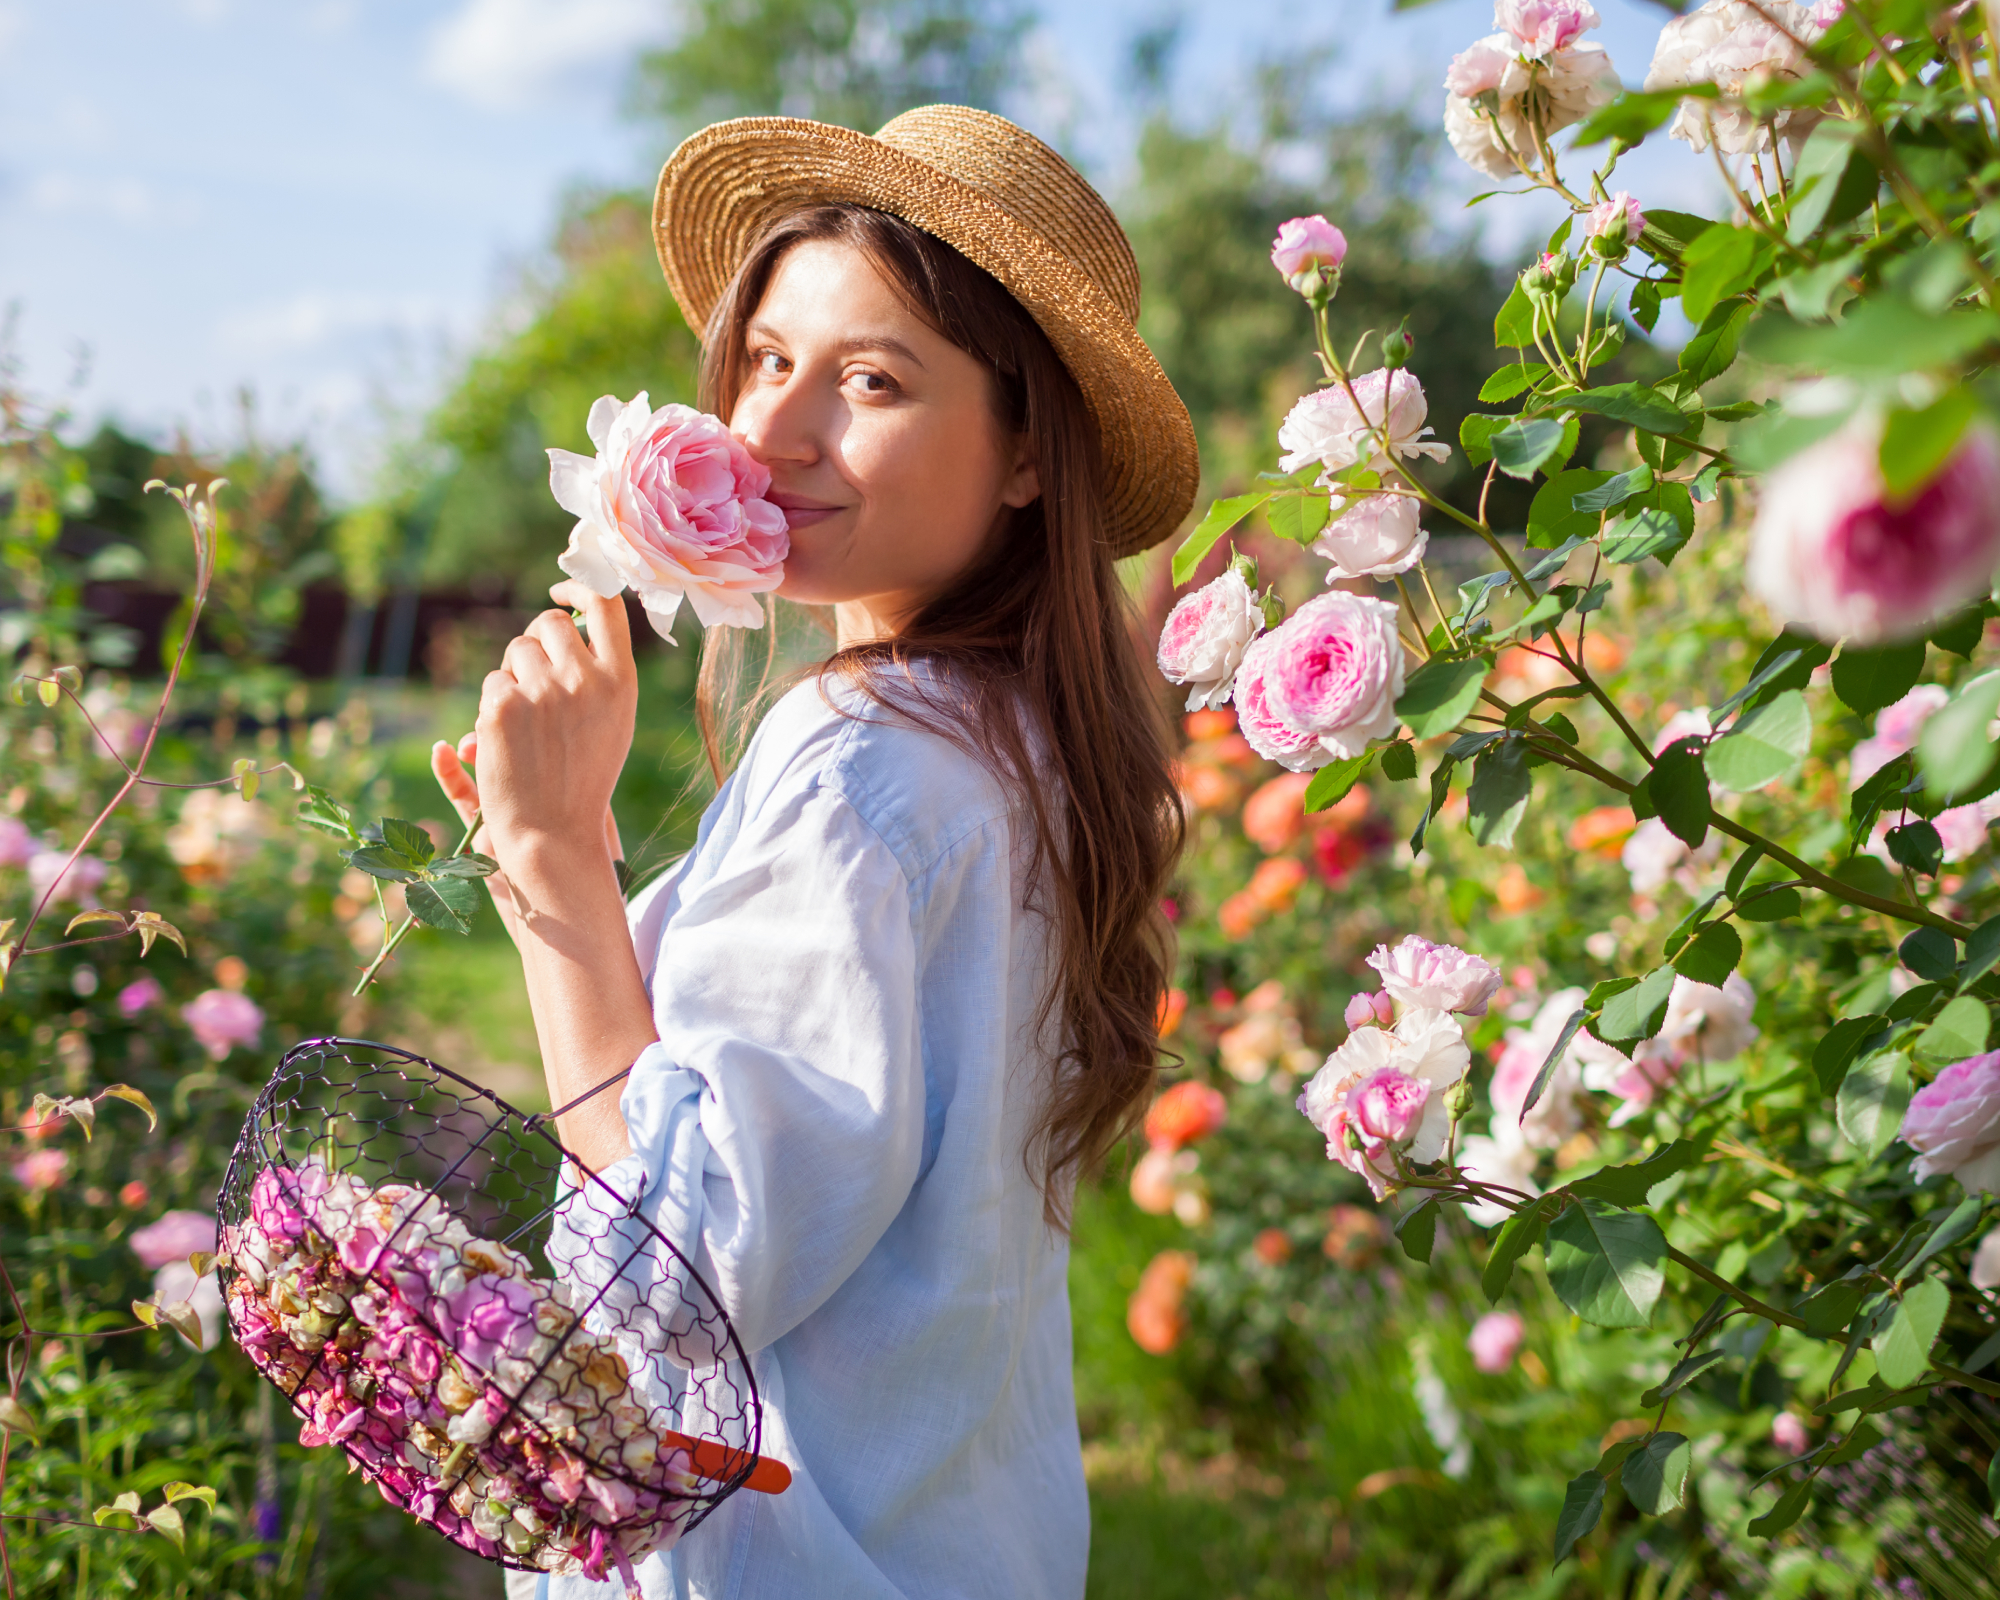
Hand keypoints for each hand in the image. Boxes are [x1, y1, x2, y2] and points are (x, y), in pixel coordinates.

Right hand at [432, 731, 622, 939]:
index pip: (543, 742)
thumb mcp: (596, 822)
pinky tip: (440, 751)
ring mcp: (507, 813)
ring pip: (486, 768)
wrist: (569, 917)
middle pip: (512, 751)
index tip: (525, 712)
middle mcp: (533, 796)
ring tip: (471, 743)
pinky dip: (449, 772)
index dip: (531, 724)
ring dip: (476, 748)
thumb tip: (578, 743)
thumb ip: (583, 788)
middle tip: (491, 727)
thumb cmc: (594, 873)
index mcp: (562, 789)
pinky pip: (461, 796)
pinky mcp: (483, 832)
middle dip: (500, 733)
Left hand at [455, 581, 637, 879]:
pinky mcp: (502, 706)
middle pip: (550, 622)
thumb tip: (568, 620)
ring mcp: (542, 691)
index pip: (606, 604)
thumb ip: (599, 672)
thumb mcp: (612, 721)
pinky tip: (509, 739)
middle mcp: (584, 680)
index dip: (580, 586)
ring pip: (516, 652)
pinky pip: (493, 681)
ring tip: (528, 721)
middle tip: (535, 674)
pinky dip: (495, 705)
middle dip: (537, 640)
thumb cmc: (584, 778)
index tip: (561, 591)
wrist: (553, 832)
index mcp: (620, 681)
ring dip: (514, 675)